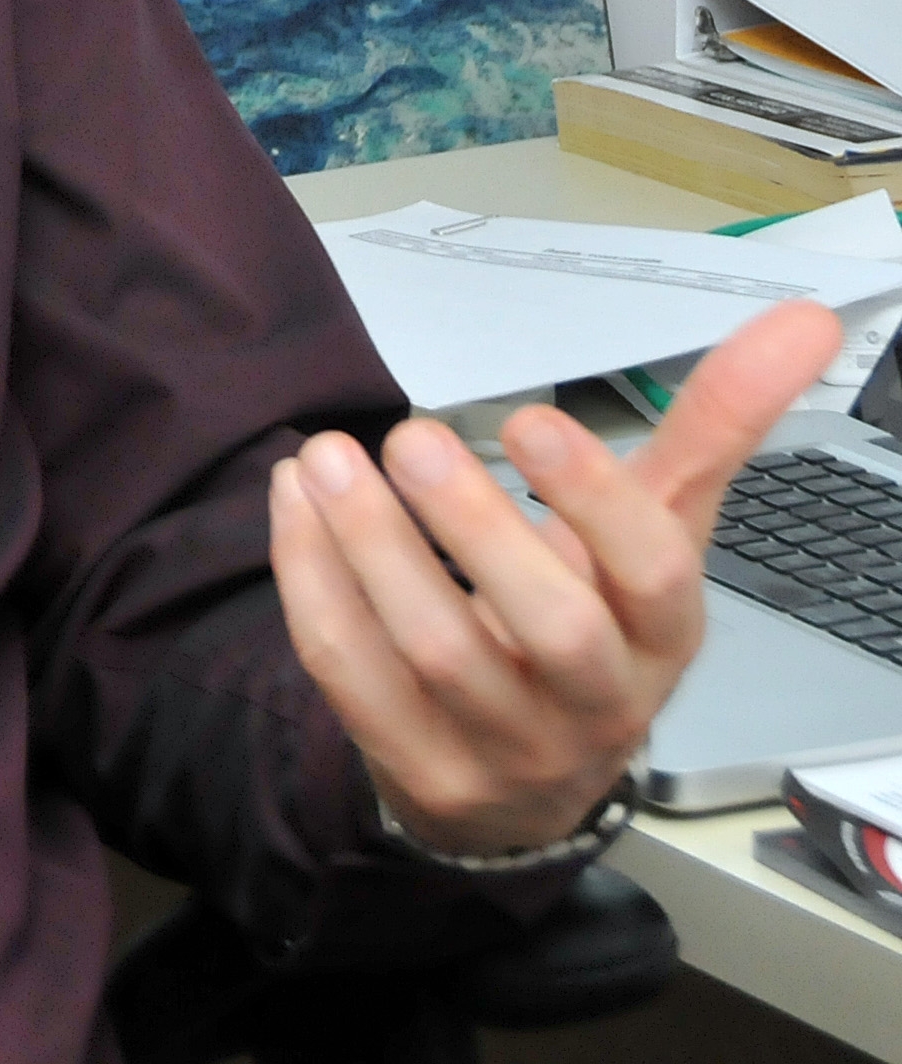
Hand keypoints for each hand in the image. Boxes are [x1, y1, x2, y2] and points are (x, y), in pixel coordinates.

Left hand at [271, 296, 841, 855]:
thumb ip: (714, 426)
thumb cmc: (598, 622)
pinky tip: (294, 502)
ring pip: (437, 652)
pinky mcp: (419, 768)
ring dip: (373, 547)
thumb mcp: (657, 531)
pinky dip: (315, 582)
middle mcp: (595, 702)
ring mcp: (505, 745)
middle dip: (476, 527)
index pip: (652, 576)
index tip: (529, 419)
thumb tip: (803, 318)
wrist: (530, 780)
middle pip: (552, 627)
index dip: (595, 502)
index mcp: (660, 636)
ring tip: (327, 456)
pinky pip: (353, 676)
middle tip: (411, 435)